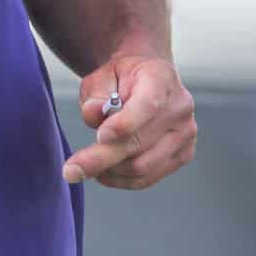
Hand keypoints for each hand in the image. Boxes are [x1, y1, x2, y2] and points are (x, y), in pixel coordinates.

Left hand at [62, 55, 195, 189]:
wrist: (147, 80)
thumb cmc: (121, 78)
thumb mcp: (102, 75)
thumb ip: (95, 94)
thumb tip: (92, 113)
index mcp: (161, 78)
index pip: (147, 105)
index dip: (124, 124)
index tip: (99, 136)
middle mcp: (179, 107)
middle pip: (139, 143)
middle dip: (101, 158)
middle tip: (70, 171)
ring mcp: (185, 134)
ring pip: (142, 166)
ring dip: (109, 170)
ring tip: (85, 166)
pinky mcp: (182, 155)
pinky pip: (148, 178)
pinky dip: (121, 180)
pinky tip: (103, 173)